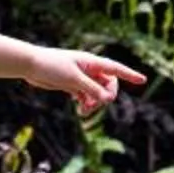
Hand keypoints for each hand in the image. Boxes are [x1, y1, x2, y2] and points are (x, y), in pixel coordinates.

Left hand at [22, 45, 145, 115]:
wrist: (30, 66)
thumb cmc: (51, 66)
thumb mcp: (73, 79)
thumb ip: (91, 89)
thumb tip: (108, 99)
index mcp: (91, 62)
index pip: (115, 68)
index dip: (129, 74)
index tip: (143, 80)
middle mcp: (89, 69)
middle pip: (108, 84)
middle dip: (106, 96)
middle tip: (98, 104)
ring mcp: (81, 77)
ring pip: (97, 93)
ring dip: (95, 103)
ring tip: (84, 110)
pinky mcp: (72, 85)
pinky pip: (86, 96)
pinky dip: (86, 104)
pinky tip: (80, 109)